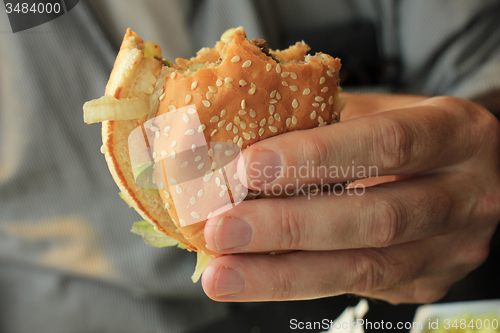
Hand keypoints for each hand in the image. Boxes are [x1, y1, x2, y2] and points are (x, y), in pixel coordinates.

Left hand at [202, 94, 499, 303]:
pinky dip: (299, 282)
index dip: (316, 156)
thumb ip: (326, 123)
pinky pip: (359, 286)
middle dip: (289, 227)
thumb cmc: (411, 132)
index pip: (387, 143)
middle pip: (376, 219)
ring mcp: (452, 248)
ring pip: (365, 269)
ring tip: (223, 274)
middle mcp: (466, 196)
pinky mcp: (429, 281)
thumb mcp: (382, 111)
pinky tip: (256, 277)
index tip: (249, 167)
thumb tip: (242, 142)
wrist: (469, 172)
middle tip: (223, 229)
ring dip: (283, 274)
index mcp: (456, 134)